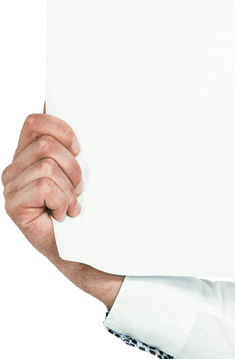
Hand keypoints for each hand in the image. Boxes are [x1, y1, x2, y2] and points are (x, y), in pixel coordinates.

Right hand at [3, 106, 123, 308]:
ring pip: (47, 164)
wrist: (98, 255)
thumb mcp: (90, 172)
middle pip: (45, 143)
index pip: (36, 121)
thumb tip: (58, 103)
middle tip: (80, 189)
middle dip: (73, 166)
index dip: (62, 130)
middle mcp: (15, 169)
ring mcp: (11, 188)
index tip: (81, 150)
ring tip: (72, 205)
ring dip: (70, 187)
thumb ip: (75, 144)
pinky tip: (64, 216)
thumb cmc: (96, 213)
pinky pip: (45, 185)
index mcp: (30, 155)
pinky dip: (63, 200)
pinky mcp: (14, 207)